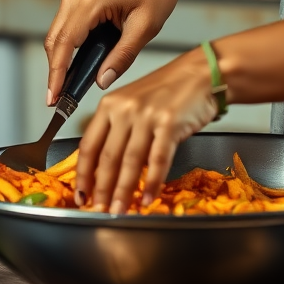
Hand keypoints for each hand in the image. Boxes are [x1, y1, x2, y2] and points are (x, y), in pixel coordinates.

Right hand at [43, 0, 186, 104]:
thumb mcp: (145, 27)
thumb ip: (122, 57)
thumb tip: (100, 81)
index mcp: (92, 0)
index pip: (65, 44)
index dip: (56, 75)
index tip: (53, 99)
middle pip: (55, 41)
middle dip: (55, 72)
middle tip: (60, 101)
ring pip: (58, 34)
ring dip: (60, 60)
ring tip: (68, 88)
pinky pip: (67, 26)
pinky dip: (68, 47)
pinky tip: (77, 65)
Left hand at [74, 50, 217, 212]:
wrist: (202, 73)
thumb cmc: (170, 89)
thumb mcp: (135, 102)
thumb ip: (119, 129)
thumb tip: (106, 169)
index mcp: (111, 104)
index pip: (89, 145)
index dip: (83, 174)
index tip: (81, 193)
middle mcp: (126, 108)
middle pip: (107, 156)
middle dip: (101, 189)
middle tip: (99, 209)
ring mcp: (147, 115)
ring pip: (130, 161)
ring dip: (123, 191)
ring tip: (119, 210)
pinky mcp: (170, 123)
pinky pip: (158, 160)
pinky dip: (152, 183)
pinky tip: (148, 197)